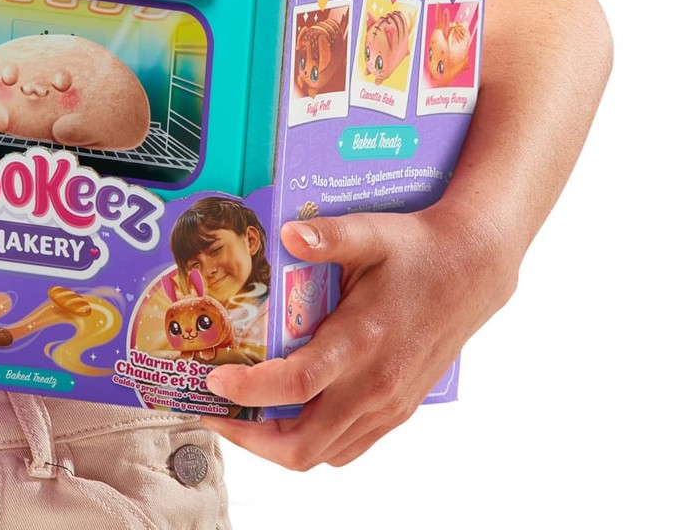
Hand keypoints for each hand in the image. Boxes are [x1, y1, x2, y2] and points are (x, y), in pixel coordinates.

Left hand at [201, 208, 513, 468]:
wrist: (472, 270)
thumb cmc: (417, 250)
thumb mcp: (371, 232)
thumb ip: (327, 236)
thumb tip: (285, 234)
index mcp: (363, 340)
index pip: (298, 384)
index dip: (250, 390)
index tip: (215, 381)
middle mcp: (377, 384)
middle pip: (305, 442)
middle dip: (251, 437)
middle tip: (213, 411)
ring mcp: (390, 404)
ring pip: (325, 452)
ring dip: (277, 443)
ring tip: (240, 416)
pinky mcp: (398, 410)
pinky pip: (347, 446)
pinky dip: (311, 442)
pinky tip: (286, 415)